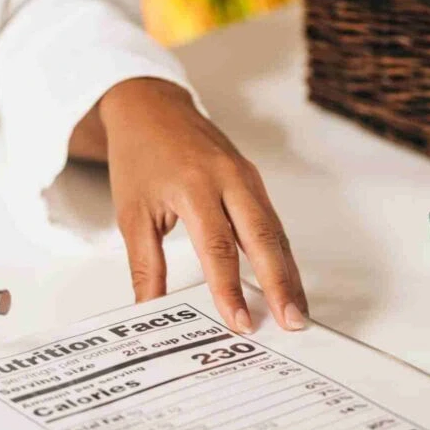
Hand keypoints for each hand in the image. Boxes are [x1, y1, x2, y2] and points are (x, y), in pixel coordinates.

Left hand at [96, 78, 306, 333]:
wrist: (150, 107)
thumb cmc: (139, 157)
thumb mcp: (132, 213)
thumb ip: (145, 265)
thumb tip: (150, 309)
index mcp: (194, 186)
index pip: (217, 247)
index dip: (230, 289)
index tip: (240, 322)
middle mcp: (227, 178)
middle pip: (262, 237)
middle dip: (279, 284)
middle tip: (292, 322)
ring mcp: (245, 176)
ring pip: (275, 230)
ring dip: (288, 272)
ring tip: (297, 310)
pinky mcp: (252, 178)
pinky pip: (271, 220)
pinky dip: (281, 253)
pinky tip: (287, 279)